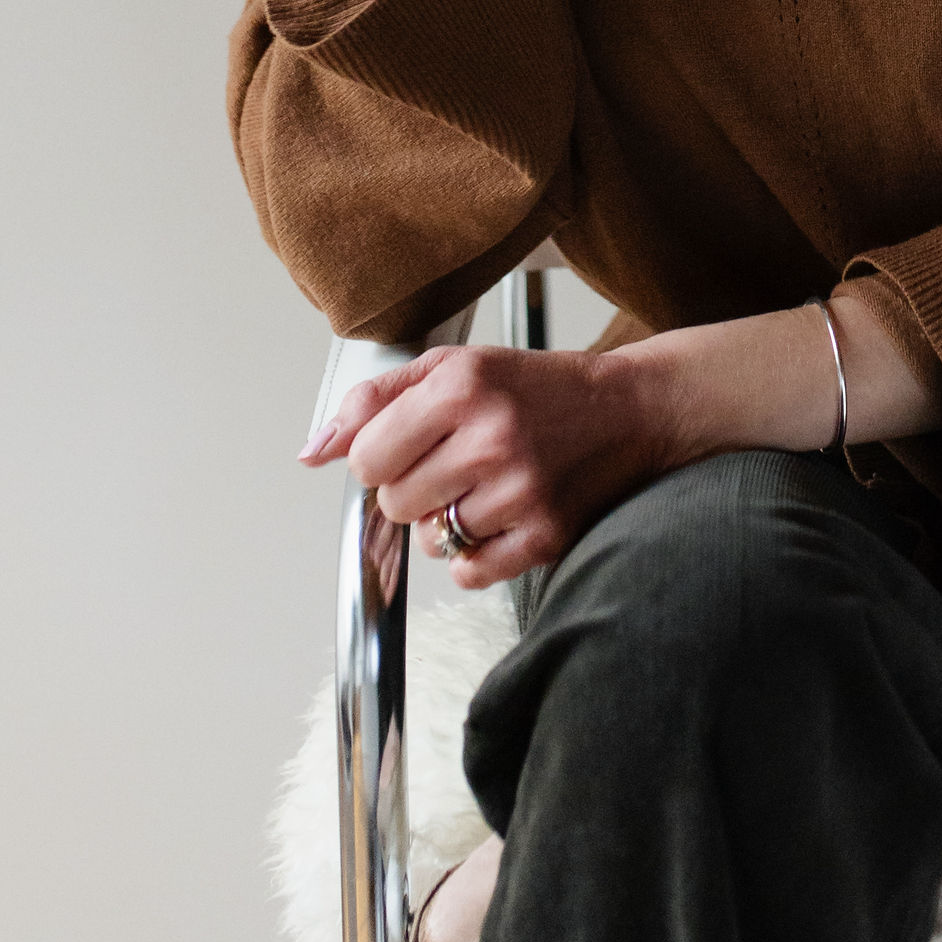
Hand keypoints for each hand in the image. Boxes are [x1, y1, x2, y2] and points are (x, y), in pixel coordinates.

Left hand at [300, 343, 676, 587]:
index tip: (412, 447)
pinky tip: (500, 518)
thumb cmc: (536, 389)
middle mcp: (491, 435)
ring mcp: (521, 488)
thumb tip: (312, 453)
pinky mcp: (546, 533)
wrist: (629, 411)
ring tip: (484, 488)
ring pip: (431, 540)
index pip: (367, 458)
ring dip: (447, 522)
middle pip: (395, 503)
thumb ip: (375, 401)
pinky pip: (469, 573)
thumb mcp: (454, 368)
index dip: (382, 459)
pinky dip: (474, 556)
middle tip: (455, 465)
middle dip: (414, 490)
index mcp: (461, 386)